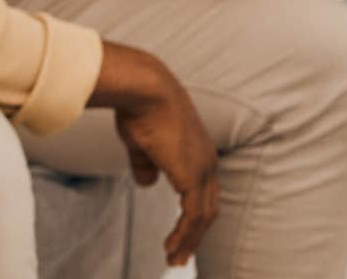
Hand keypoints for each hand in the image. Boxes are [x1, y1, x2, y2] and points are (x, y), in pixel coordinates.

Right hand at [93, 43, 219, 267]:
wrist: (143, 88)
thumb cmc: (138, 106)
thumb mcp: (140, 140)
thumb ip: (146, 164)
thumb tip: (148, 183)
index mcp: (198, 151)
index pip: (202, 191)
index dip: (192, 214)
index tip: (180, 232)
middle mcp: (208, 162)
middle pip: (208, 208)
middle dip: (194, 234)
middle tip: (178, 255)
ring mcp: (203, 169)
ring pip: (204, 216)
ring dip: (189, 240)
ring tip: (173, 259)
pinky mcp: (192, 176)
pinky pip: (193, 216)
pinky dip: (184, 234)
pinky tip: (172, 246)